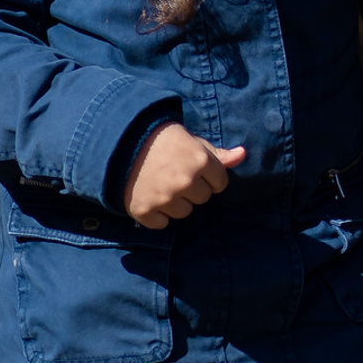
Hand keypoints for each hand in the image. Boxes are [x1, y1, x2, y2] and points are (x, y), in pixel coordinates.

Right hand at [122, 123, 245, 228]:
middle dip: (192, 189)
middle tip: (174, 173)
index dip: (208, 176)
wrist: (120, 141)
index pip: (220, 183)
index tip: (193, 168)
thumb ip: (218, 154)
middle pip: (203, 198)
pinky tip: (150, 195)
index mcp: (199, 161)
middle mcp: (185, 181)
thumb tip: (243, 155)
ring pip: (184, 212)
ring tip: (161, 183)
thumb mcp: (191, 140)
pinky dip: (157, 214)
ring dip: (176, 202)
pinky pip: (162, 223)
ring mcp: (165, 198)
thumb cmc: (161, 138)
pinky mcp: (145, 211)